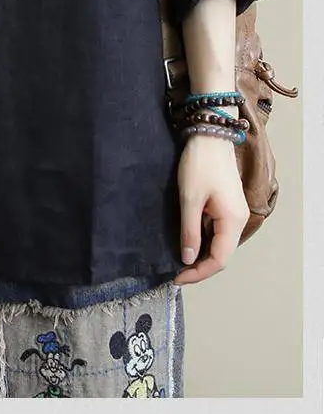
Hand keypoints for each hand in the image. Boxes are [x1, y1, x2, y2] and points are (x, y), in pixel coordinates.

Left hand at [172, 132, 249, 284]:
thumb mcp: (190, 199)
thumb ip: (189, 230)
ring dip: (201, 253)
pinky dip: (203, 239)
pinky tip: (188, 240)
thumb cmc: (200, 165)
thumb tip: (187, 258)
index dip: (198, 272)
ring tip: (179, 259)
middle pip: (221, 254)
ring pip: (219, 243)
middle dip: (200, 266)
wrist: (210, 135)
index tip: (177, 278)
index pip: (219, 259)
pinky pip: (217, 230)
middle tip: (176, 272)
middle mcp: (238, 220)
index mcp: (232, 221)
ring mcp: (234, 212)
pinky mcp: (227, 205)